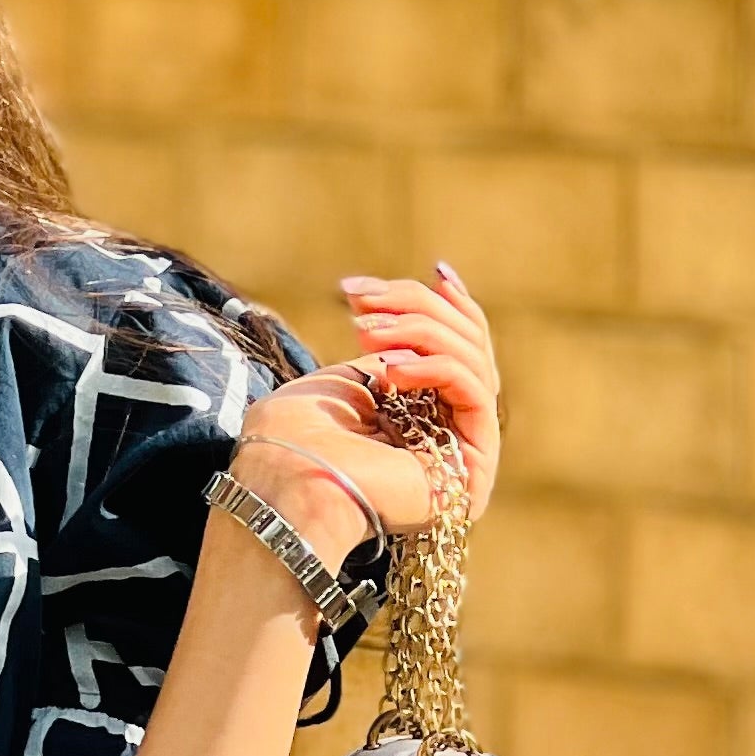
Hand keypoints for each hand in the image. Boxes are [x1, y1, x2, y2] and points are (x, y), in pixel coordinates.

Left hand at [232, 261, 501, 543]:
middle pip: (470, 349)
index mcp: (423, 420)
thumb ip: (398, 347)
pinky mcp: (473, 470)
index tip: (436, 270)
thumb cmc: (294, 437)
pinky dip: (434, 365)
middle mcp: (451, 439)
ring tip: (364, 330)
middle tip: (361, 300)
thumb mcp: (349, 375)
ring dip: (419, 331)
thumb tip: (434, 297)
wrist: (280, 485)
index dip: (454, 307)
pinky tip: (388, 369)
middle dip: (419, 310)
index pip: (462, 351)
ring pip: (474, 362)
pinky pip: (473, 391)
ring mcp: (465, 457)